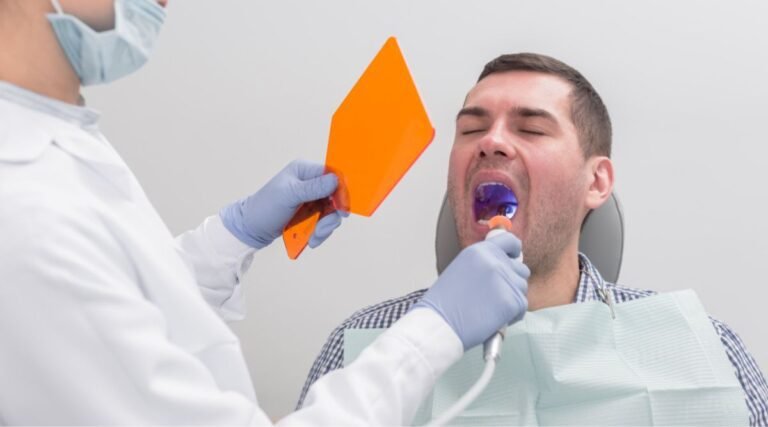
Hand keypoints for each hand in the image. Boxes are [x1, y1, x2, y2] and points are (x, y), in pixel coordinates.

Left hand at [219, 160, 344, 248]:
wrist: (251, 229)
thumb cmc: (264, 208)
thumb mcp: (289, 196)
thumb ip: (313, 187)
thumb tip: (336, 180)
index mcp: (304, 170)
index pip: (332, 175)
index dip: (340, 192)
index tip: (341, 210)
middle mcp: (309, 182)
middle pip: (335, 196)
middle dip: (331, 216)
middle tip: (321, 230)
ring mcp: (310, 198)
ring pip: (331, 211)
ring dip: (325, 227)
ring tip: (314, 238)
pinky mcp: (309, 212)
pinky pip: (324, 221)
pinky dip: (320, 232)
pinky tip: (312, 240)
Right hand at [411, 232, 528, 349]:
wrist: (439, 324)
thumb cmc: (445, 302)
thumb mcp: (462, 268)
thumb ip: (484, 263)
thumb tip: (505, 264)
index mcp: (480, 251)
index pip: (510, 242)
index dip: (514, 252)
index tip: (513, 258)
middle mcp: (495, 262)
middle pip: (520, 269)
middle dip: (512, 281)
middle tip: (494, 294)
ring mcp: (505, 281)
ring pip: (522, 288)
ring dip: (511, 298)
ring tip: (490, 308)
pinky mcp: (512, 301)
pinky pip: (522, 306)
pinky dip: (513, 315)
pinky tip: (494, 318)